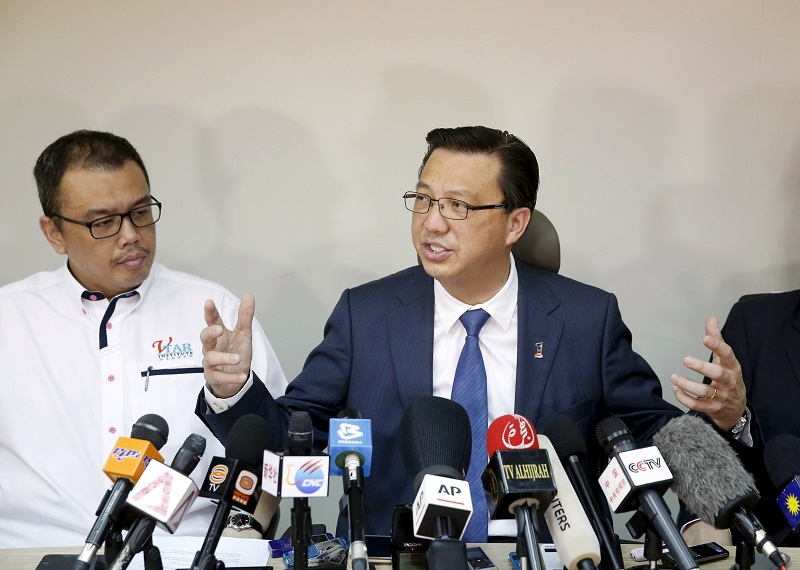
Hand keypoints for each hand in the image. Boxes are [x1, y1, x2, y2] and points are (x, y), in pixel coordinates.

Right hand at [201, 294, 254, 398]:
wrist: (236, 379)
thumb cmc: (236, 352)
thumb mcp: (243, 334)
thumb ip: (245, 317)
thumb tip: (248, 295)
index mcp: (219, 335)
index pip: (212, 321)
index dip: (210, 312)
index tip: (209, 302)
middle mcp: (212, 347)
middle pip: (205, 338)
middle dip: (210, 333)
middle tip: (219, 329)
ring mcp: (210, 363)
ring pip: (211, 358)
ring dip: (224, 358)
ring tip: (238, 358)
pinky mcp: (213, 377)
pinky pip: (218, 377)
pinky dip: (230, 377)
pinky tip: (241, 375)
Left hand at [671, 316, 745, 430]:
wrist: (736, 408)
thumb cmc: (728, 378)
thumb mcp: (725, 360)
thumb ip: (717, 340)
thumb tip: (711, 318)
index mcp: (733, 367)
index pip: (728, 355)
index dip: (717, 346)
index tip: (705, 338)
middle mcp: (729, 382)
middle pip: (718, 374)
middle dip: (702, 367)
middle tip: (686, 359)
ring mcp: (722, 397)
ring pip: (704, 392)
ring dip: (687, 384)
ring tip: (674, 377)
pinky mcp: (713, 409)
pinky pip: (697, 405)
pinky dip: (684, 398)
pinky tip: (676, 389)